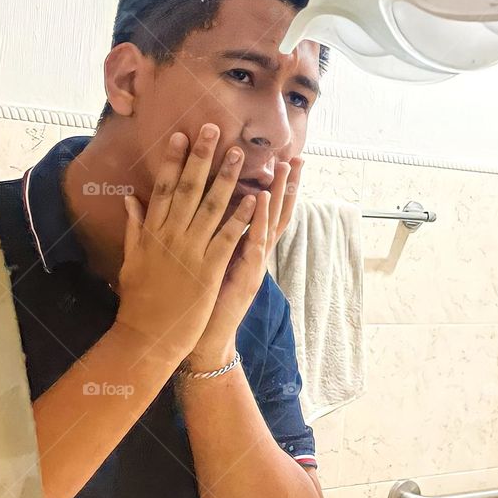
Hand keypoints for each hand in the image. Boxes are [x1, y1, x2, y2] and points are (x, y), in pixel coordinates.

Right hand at [114, 125, 256, 365]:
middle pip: (187, 189)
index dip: (172, 160)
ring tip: (241, 154)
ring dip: (227, 178)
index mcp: (152, 232)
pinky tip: (253, 198)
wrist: (148, 334)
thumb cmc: (139, 300)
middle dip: (202, 157)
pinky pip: (227, 237)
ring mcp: (190, 252)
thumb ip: (133, 228)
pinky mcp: (209, 270)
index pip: (163, 188)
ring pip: (211, 207)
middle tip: (214, 129)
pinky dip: (240, 217)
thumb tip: (130, 199)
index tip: (181, 135)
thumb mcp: (131, 260)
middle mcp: (171, 236)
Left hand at [186, 155, 302, 370]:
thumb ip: (212, 238)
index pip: (263, 211)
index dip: (274, 187)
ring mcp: (253, 265)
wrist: (204, 340)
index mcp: (245, 249)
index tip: (281, 159)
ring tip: (283, 168)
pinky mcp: (245, 276)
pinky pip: (253, 242)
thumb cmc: (202, 302)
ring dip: (278, 193)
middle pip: (275, 213)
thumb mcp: (209, 264)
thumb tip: (207, 212)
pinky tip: (260, 198)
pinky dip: (257, 219)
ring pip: (270, 223)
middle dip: (286, 185)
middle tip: (295, 156)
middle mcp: (255, 254)